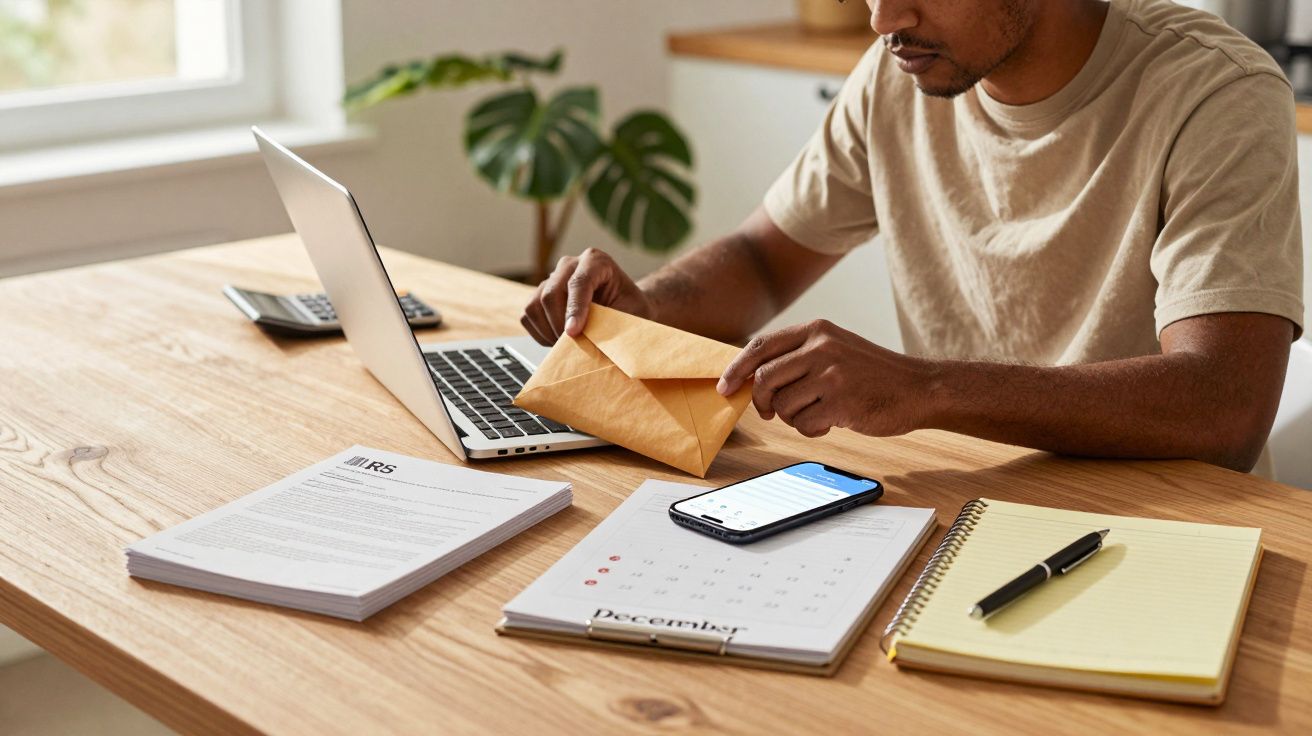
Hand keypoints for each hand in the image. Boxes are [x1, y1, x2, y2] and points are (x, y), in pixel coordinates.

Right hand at [521, 248, 652, 345]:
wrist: (625, 307)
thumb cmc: (631, 309)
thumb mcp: (632, 314)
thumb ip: (614, 323)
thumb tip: (595, 342)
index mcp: (596, 261)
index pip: (579, 282)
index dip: (575, 309)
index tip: (574, 333)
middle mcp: (570, 265)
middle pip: (551, 293)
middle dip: (559, 325)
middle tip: (572, 346)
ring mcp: (552, 278)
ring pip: (535, 304)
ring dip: (548, 331)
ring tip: (567, 344)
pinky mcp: (540, 294)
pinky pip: (529, 315)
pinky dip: (541, 333)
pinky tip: (558, 339)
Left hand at [717, 320, 935, 437]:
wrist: (919, 388)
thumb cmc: (872, 374)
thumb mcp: (835, 348)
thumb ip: (799, 355)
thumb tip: (751, 375)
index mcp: (817, 330)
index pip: (760, 346)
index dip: (736, 369)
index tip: (724, 387)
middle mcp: (821, 347)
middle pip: (763, 379)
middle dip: (761, 401)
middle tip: (770, 412)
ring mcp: (831, 374)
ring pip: (782, 405)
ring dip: (793, 418)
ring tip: (818, 412)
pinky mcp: (841, 402)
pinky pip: (804, 425)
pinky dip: (812, 430)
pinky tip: (833, 421)